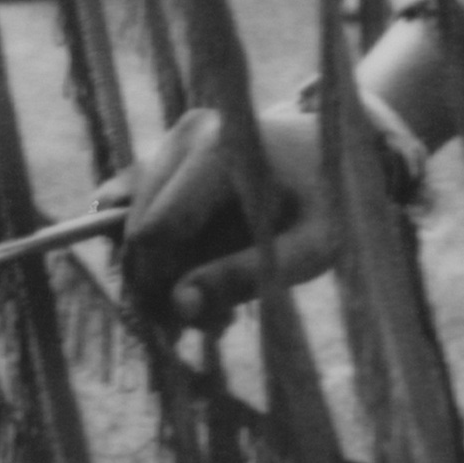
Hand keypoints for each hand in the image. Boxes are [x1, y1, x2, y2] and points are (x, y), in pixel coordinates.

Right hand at [100, 107, 333, 328]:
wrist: (334, 154)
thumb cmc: (331, 202)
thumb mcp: (309, 248)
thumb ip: (244, 275)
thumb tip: (179, 306)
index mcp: (220, 151)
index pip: (152, 232)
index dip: (159, 286)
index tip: (197, 324)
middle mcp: (185, 137)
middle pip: (133, 232)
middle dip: (160, 289)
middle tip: (215, 326)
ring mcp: (171, 141)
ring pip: (129, 226)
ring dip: (160, 276)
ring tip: (217, 308)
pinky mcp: (166, 153)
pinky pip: (133, 213)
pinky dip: (156, 253)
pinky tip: (197, 277)